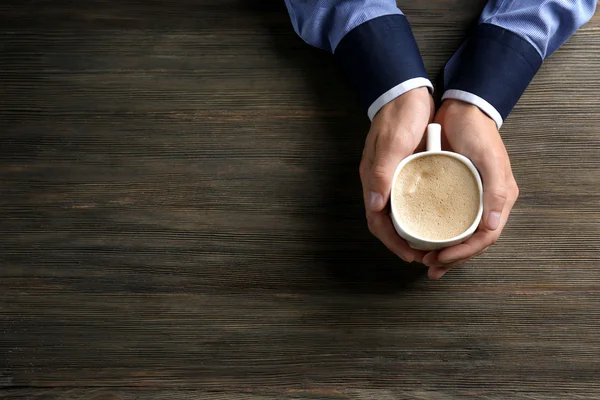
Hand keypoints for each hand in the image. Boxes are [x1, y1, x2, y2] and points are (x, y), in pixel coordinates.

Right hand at [359, 87, 433, 262]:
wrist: (407, 92)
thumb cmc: (398, 116)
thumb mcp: (392, 144)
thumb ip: (382, 174)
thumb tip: (376, 205)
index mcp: (374, 179)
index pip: (378, 221)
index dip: (392, 242)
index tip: (410, 255)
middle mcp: (382, 183)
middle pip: (388, 223)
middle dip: (404, 242)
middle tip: (425, 255)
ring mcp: (394, 177)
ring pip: (400, 214)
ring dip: (413, 231)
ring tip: (432, 243)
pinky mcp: (407, 171)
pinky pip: (411, 200)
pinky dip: (421, 213)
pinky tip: (437, 217)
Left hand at [423, 99, 518, 278]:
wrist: (460, 108)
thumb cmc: (478, 132)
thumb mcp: (490, 159)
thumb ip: (496, 191)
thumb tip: (492, 226)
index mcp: (499, 199)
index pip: (484, 237)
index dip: (464, 253)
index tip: (441, 259)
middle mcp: (485, 202)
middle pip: (471, 241)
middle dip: (452, 258)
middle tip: (430, 266)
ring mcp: (468, 197)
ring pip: (458, 233)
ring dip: (444, 250)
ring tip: (426, 260)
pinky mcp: (452, 190)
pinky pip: (446, 217)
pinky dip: (436, 231)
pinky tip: (422, 237)